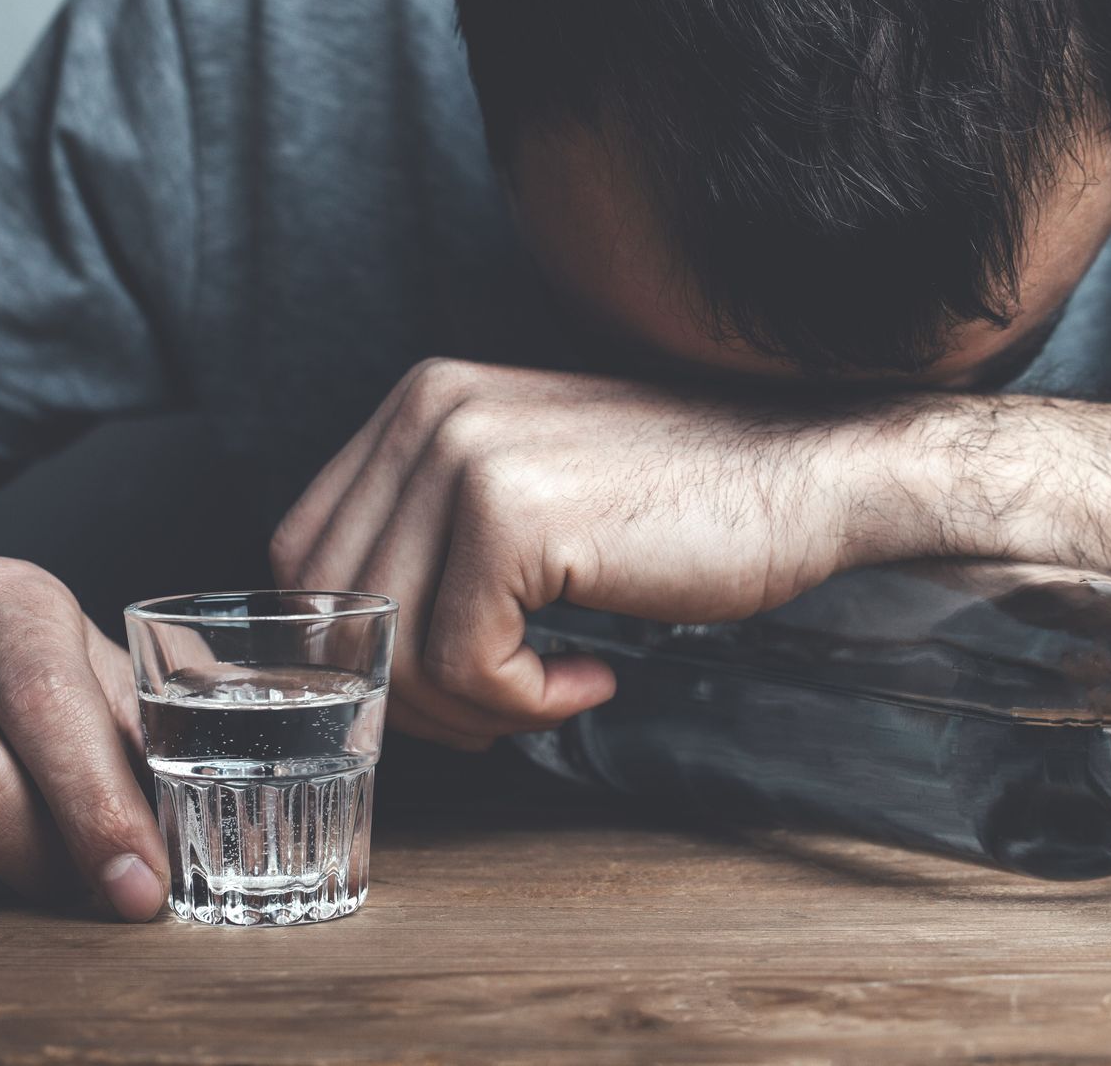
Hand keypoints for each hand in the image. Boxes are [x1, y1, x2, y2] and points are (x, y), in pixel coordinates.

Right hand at [0, 558, 166, 918]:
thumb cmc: (41, 672)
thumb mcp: (106, 674)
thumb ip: (158, 729)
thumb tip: (216, 820)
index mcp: (14, 600)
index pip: (52, 708)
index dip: (97, 809)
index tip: (139, 882)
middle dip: (45, 858)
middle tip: (93, 888)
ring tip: (39, 874)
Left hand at [270, 360, 910, 747]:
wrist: (803, 477)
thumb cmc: (679, 505)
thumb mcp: (527, 496)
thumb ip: (434, 543)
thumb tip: (353, 658)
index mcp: (418, 402)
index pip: (308, 555)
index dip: (359, 646)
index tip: (443, 686)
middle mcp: (428, 414)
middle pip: (336, 609)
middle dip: (410, 692)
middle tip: (499, 708)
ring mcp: (467, 458)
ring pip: (394, 648)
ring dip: (472, 707)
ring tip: (549, 692)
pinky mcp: (516, 518)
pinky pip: (465, 663)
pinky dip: (524, 701)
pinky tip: (589, 676)